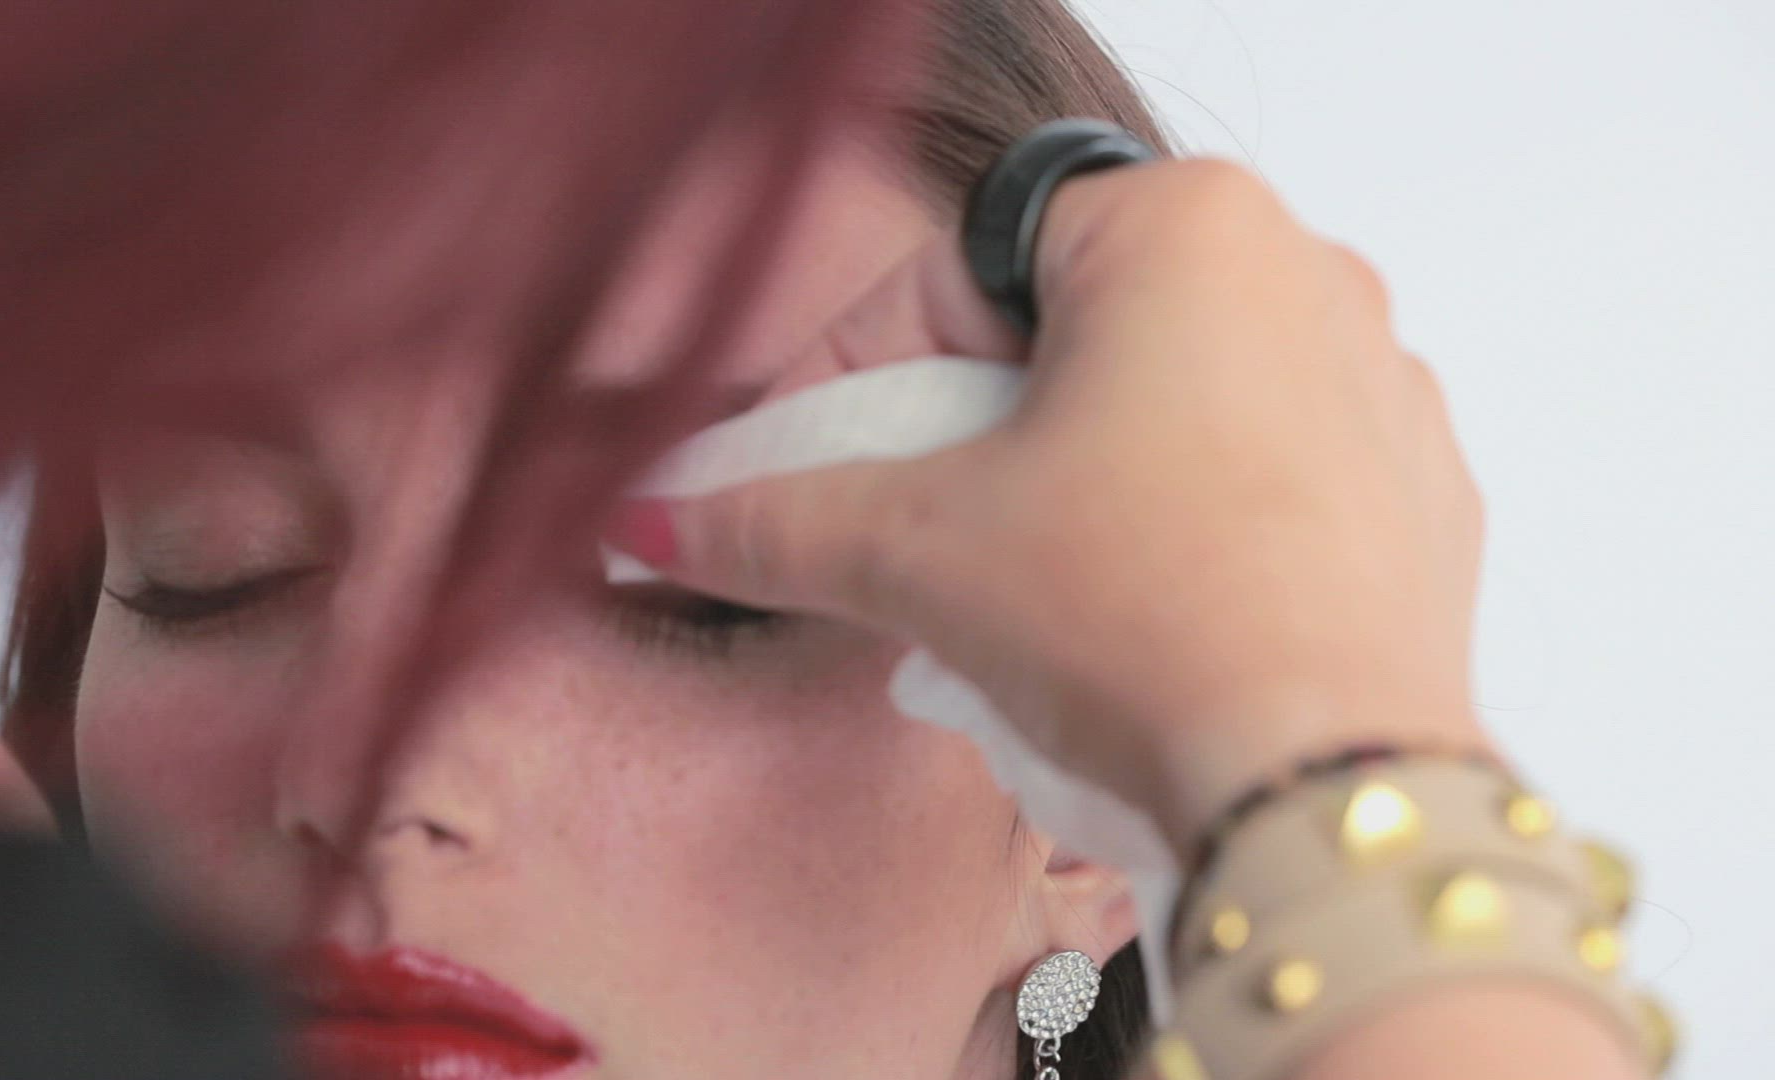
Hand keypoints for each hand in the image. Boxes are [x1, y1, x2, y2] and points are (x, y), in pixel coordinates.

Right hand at [609, 159, 1491, 853]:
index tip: (802, 457)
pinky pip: (1258, 479)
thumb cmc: (1144, 620)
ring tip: (1016, 589)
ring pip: (1166, 406)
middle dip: (966, 429)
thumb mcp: (923, 552)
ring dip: (1070, 479)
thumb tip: (655, 521)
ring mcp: (1380, 387)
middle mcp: (1307, 276)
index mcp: (1187, 227)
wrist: (1326, 791)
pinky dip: (1178, 525)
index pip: (960, 267)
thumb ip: (774, 519)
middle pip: (1066, 334)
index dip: (855, 365)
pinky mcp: (1418, 495)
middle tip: (907, 527)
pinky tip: (1132, 614)